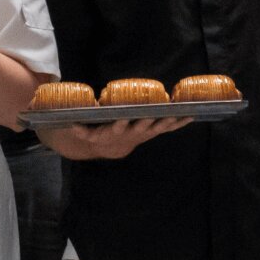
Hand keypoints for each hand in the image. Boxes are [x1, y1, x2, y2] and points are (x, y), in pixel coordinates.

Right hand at [40, 118, 189, 160]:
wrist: (114, 148)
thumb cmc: (101, 134)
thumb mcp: (87, 133)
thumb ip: (79, 129)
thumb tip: (68, 123)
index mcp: (116, 131)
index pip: (118, 127)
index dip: (121, 123)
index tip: (123, 118)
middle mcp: (133, 132)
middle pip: (143, 126)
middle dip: (151, 120)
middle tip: (158, 112)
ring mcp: (146, 132)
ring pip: (160, 126)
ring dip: (170, 121)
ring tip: (183, 113)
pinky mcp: (155, 130)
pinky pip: (169, 126)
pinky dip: (180, 122)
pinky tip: (191, 115)